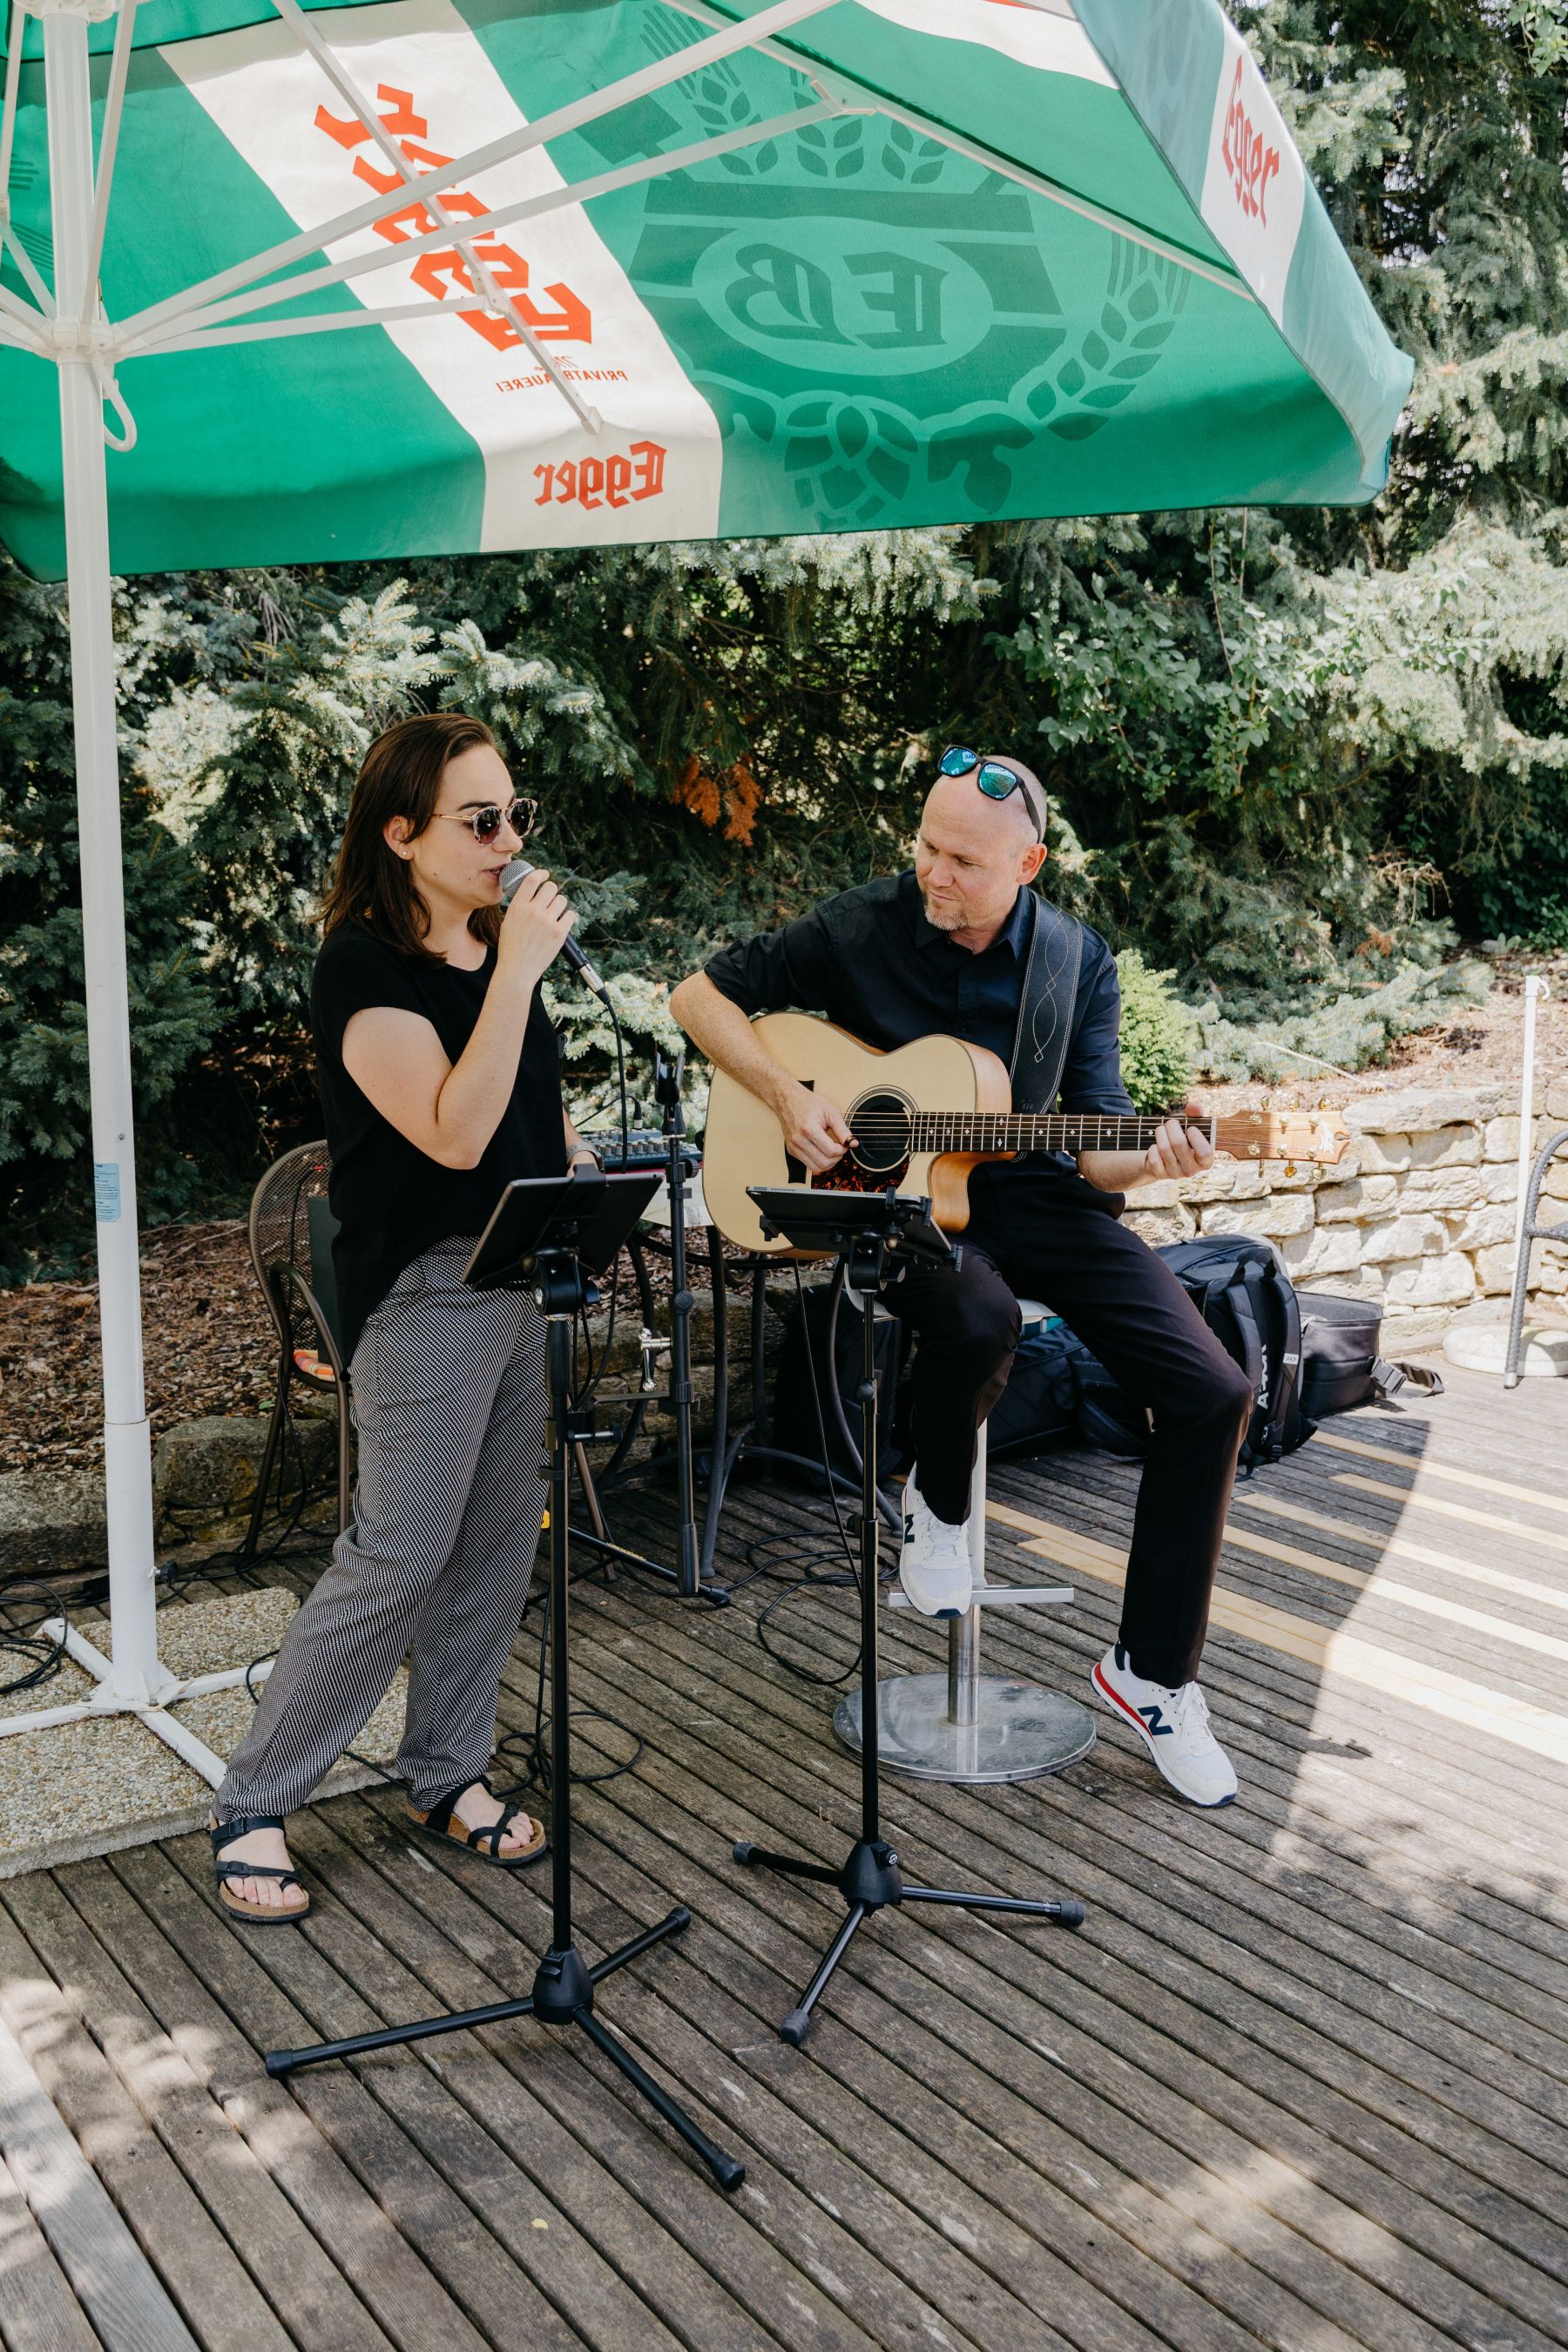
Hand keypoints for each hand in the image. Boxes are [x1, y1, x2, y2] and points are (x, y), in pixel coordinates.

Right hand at [498, 866, 574, 982]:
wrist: (517, 970)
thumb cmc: (511, 948)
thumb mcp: (508, 922)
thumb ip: (520, 906)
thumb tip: (533, 893)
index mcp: (517, 906)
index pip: (532, 880)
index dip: (541, 874)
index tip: (545, 875)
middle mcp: (533, 911)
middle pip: (551, 887)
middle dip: (551, 892)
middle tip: (550, 900)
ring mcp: (547, 921)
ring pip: (562, 900)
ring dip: (559, 905)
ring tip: (554, 915)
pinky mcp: (559, 933)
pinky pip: (570, 915)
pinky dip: (567, 918)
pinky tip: (561, 924)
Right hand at [775, 1079, 854, 1174]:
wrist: (787, 1100)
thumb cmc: (808, 1103)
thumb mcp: (830, 1112)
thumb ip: (843, 1130)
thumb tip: (853, 1143)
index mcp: (808, 1129)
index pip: (831, 1151)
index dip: (842, 1150)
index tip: (845, 1144)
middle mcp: (799, 1141)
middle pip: (824, 1163)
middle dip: (837, 1158)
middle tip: (840, 1148)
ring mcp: (794, 1147)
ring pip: (816, 1168)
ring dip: (829, 1162)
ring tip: (832, 1151)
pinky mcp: (792, 1151)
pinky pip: (809, 1165)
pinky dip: (819, 1161)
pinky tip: (823, 1151)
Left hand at [1141, 1114, 1213, 1183]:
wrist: (1165, 1156)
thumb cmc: (1184, 1138)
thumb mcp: (1193, 1126)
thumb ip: (1197, 1114)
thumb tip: (1192, 1106)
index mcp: (1205, 1161)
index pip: (1205, 1153)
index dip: (1196, 1137)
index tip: (1191, 1129)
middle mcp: (1191, 1170)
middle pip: (1179, 1143)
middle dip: (1172, 1126)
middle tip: (1172, 1122)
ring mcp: (1175, 1174)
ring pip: (1164, 1148)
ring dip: (1160, 1132)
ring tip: (1162, 1129)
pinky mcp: (1159, 1174)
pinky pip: (1154, 1157)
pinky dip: (1153, 1146)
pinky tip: (1157, 1146)